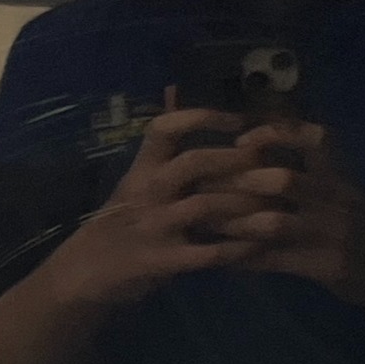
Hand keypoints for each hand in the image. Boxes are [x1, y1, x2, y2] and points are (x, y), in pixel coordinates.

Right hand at [43, 100, 301, 313]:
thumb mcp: (136, 180)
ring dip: (244, 203)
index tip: (239, 120)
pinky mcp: (162, 261)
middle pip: (194, 162)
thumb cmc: (122, 221)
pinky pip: (207, 253)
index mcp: (142, 168)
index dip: (204, 117)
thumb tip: (175, 91)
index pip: (168, 127)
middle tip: (270, 163)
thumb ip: (162, 146)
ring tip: (275, 204)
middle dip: (236, 159)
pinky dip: (237, 249)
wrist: (88, 272)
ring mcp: (155, 226)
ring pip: (205, 206)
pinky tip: (260, 245)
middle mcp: (147, 191)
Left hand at [223, 118, 364, 302]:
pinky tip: (224, 259)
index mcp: (340, 177)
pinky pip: (279, 261)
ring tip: (206, 223)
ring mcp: (331, 234)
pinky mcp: (327, 266)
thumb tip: (259, 151)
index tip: (241, 139)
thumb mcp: (344, 195)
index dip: (274, 134)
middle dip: (239, 182)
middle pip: (283, 180)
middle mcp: (336, 200)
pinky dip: (248, 259)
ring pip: (276, 222)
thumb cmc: (364, 230)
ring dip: (237, 221)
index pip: (312, 139)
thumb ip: (312, 174)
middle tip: (204, 185)